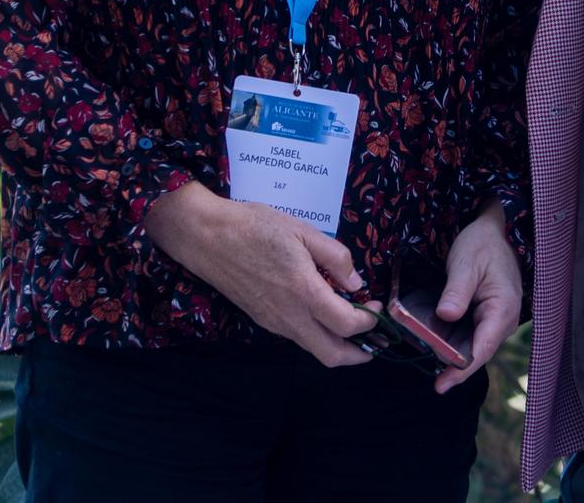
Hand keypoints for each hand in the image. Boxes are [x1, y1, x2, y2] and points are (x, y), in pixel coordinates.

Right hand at [145, 183, 378, 365]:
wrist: (206, 237)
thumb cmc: (255, 227)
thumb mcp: (303, 231)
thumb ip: (335, 258)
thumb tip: (356, 283)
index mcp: (304, 292)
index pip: (348, 325)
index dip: (370, 320)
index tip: (376, 305)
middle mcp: (289, 316)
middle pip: (332, 355)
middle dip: (360, 354)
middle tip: (376, 340)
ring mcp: (274, 323)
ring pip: (313, 348)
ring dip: (338, 345)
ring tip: (353, 324)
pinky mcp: (262, 320)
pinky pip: (297, 337)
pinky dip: (317, 334)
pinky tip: (322, 312)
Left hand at [429, 199, 522, 394]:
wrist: (495, 232)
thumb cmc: (483, 245)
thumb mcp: (466, 263)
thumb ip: (457, 290)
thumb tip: (446, 315)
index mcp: (502, 310)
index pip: (482, 349)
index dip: (461, 370)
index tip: (441, 384)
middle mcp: (502, 321)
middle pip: (477, 352)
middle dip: (453, 365)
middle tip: (428, 376)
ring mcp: (495, 321)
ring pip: (473, 346)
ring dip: (452, 354)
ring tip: (428, 361)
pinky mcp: (486, 318)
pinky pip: (470, 336)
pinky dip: (453, 342)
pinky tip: (435, 344)